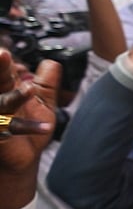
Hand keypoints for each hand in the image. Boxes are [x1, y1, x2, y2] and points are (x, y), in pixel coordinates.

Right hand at [0, 51, 57, 177]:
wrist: (24, 158)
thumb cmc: (28, 128)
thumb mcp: (42, 103)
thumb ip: (46, 84)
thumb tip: (51, 63)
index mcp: (6, 88)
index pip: (4, 70)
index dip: (3, 59)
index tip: (5, 50)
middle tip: (2, 54)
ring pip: (3, 103)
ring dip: (16, 96)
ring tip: (30, 89)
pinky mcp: (0, 135)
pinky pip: (12, 130)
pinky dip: (30, 127)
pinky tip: (46, 126)